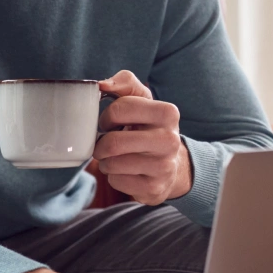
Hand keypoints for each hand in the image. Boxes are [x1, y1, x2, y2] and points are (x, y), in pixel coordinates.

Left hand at [93, 71, 192, 204]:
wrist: (172, 165)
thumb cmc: (149, 127)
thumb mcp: (142, 99)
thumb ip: (124, 83)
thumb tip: (101, 85)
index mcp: (168, 113)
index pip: (119, 109)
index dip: (106, 117)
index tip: (109, 123)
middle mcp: (170, 140)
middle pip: (112, 142)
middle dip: (101, 144)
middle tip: (106, 143)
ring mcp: (164, 167)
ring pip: (111, 164)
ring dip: (106, 161)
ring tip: (116, 157)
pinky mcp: (154, 189)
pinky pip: (116, 182)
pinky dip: (114, 177)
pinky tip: (125, 172)